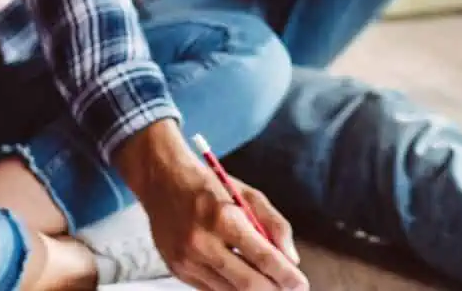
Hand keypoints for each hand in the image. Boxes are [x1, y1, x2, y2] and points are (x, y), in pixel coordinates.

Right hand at [147, 168, 304, 290]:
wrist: (161, 181)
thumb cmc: (209, 186)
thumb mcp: (246, 194)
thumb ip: (274, 224)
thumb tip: (292, 259)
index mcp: (223, 217)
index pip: (261, 256)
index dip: (285, 275)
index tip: (301, 284)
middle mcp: (202, 242)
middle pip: (247, 282)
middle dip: (274, 290)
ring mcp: (187, 259)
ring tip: (272, 287)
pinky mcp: (177, 269)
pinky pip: (212, 290)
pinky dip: (232, 289)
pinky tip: (246, 284)